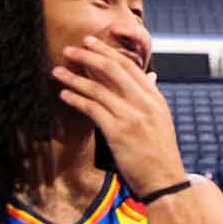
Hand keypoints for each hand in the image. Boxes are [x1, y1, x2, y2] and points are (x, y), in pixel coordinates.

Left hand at [51, 36, 185, 197]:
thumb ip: (152, 97)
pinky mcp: (118, 132)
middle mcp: (145, 103)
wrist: (165, 180)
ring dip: (74, 78)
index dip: (107, 52)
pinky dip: (75, 99)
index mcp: (155, 98)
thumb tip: (151, 76)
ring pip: (98, 88)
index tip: (89, 43)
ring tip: (57, 71)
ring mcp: (131, 117)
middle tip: (70, 50)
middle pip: (112, 69)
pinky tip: (64, 94)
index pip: (130, 66)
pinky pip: (92, 108)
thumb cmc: (161, 152)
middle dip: (88, 56)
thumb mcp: (161, 120)